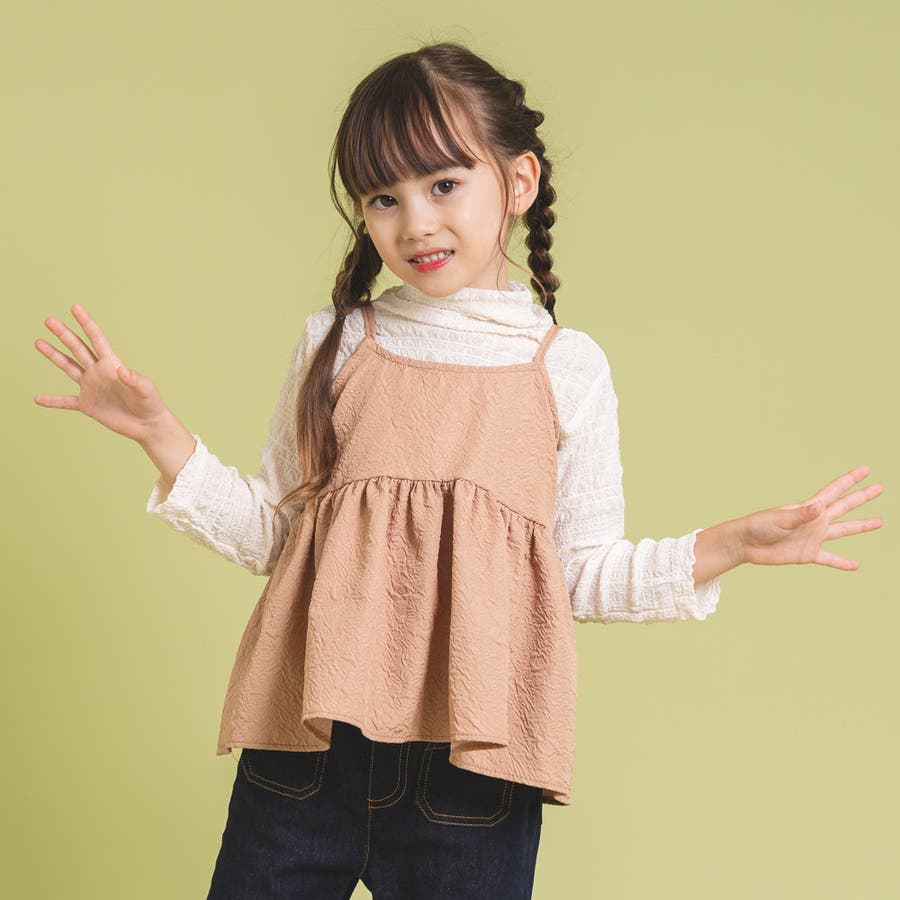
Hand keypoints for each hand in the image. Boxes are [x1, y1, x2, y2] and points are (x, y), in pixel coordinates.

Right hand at [34, 303, 168, 442]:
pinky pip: (66, 401)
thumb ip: (135, 380)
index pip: (97, 339)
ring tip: (38, 342)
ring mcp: (91, 388)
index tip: (75, 307)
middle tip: (49, 320)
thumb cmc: (150, 404)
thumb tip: (122, 371)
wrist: (147, 425)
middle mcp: (98, 372)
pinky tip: (37, 399)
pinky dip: (52, 401)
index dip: (87, 323)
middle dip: (64, 334)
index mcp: (112, 365)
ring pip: (68, 367)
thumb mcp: (146, 390)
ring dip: (54, 355)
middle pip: (78, 349)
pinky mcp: (88, 405)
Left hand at [736, 465, 883, 569]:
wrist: (745, 544)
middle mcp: (815, 520)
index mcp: (809, 508)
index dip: (850, 480)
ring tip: (879, 522)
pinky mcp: (807, 554)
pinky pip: (829, 558)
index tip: (866, 469)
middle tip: (880, 488)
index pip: (835, 491)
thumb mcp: (780, 519)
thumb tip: (820, 507)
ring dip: (861, 526)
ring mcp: (813, 537)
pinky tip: (855, 565)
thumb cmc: (758, 526)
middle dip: (862, 497)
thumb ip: (801, 515)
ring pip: (843, 530)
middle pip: (844, 506)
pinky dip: (842, 562)